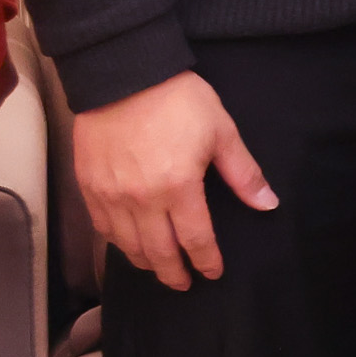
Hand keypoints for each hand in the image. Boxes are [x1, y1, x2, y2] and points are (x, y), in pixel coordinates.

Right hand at [73, 70, 277, 289]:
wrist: (122, 72)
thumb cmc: (176, 98)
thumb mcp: (221, 131)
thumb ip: (243, 173)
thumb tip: (267, 203)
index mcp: (178, 187)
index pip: (195, 239)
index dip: (206, 260)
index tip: (212, 272)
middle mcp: (141, 199)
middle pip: (158, 252)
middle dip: (174, 273)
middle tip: (184, 284)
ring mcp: (110, 194)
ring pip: (127, 245)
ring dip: (145, 262)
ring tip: (158, 268)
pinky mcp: (88, 185)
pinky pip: (102, 227)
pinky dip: (117, 243)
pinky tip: (127, 245)